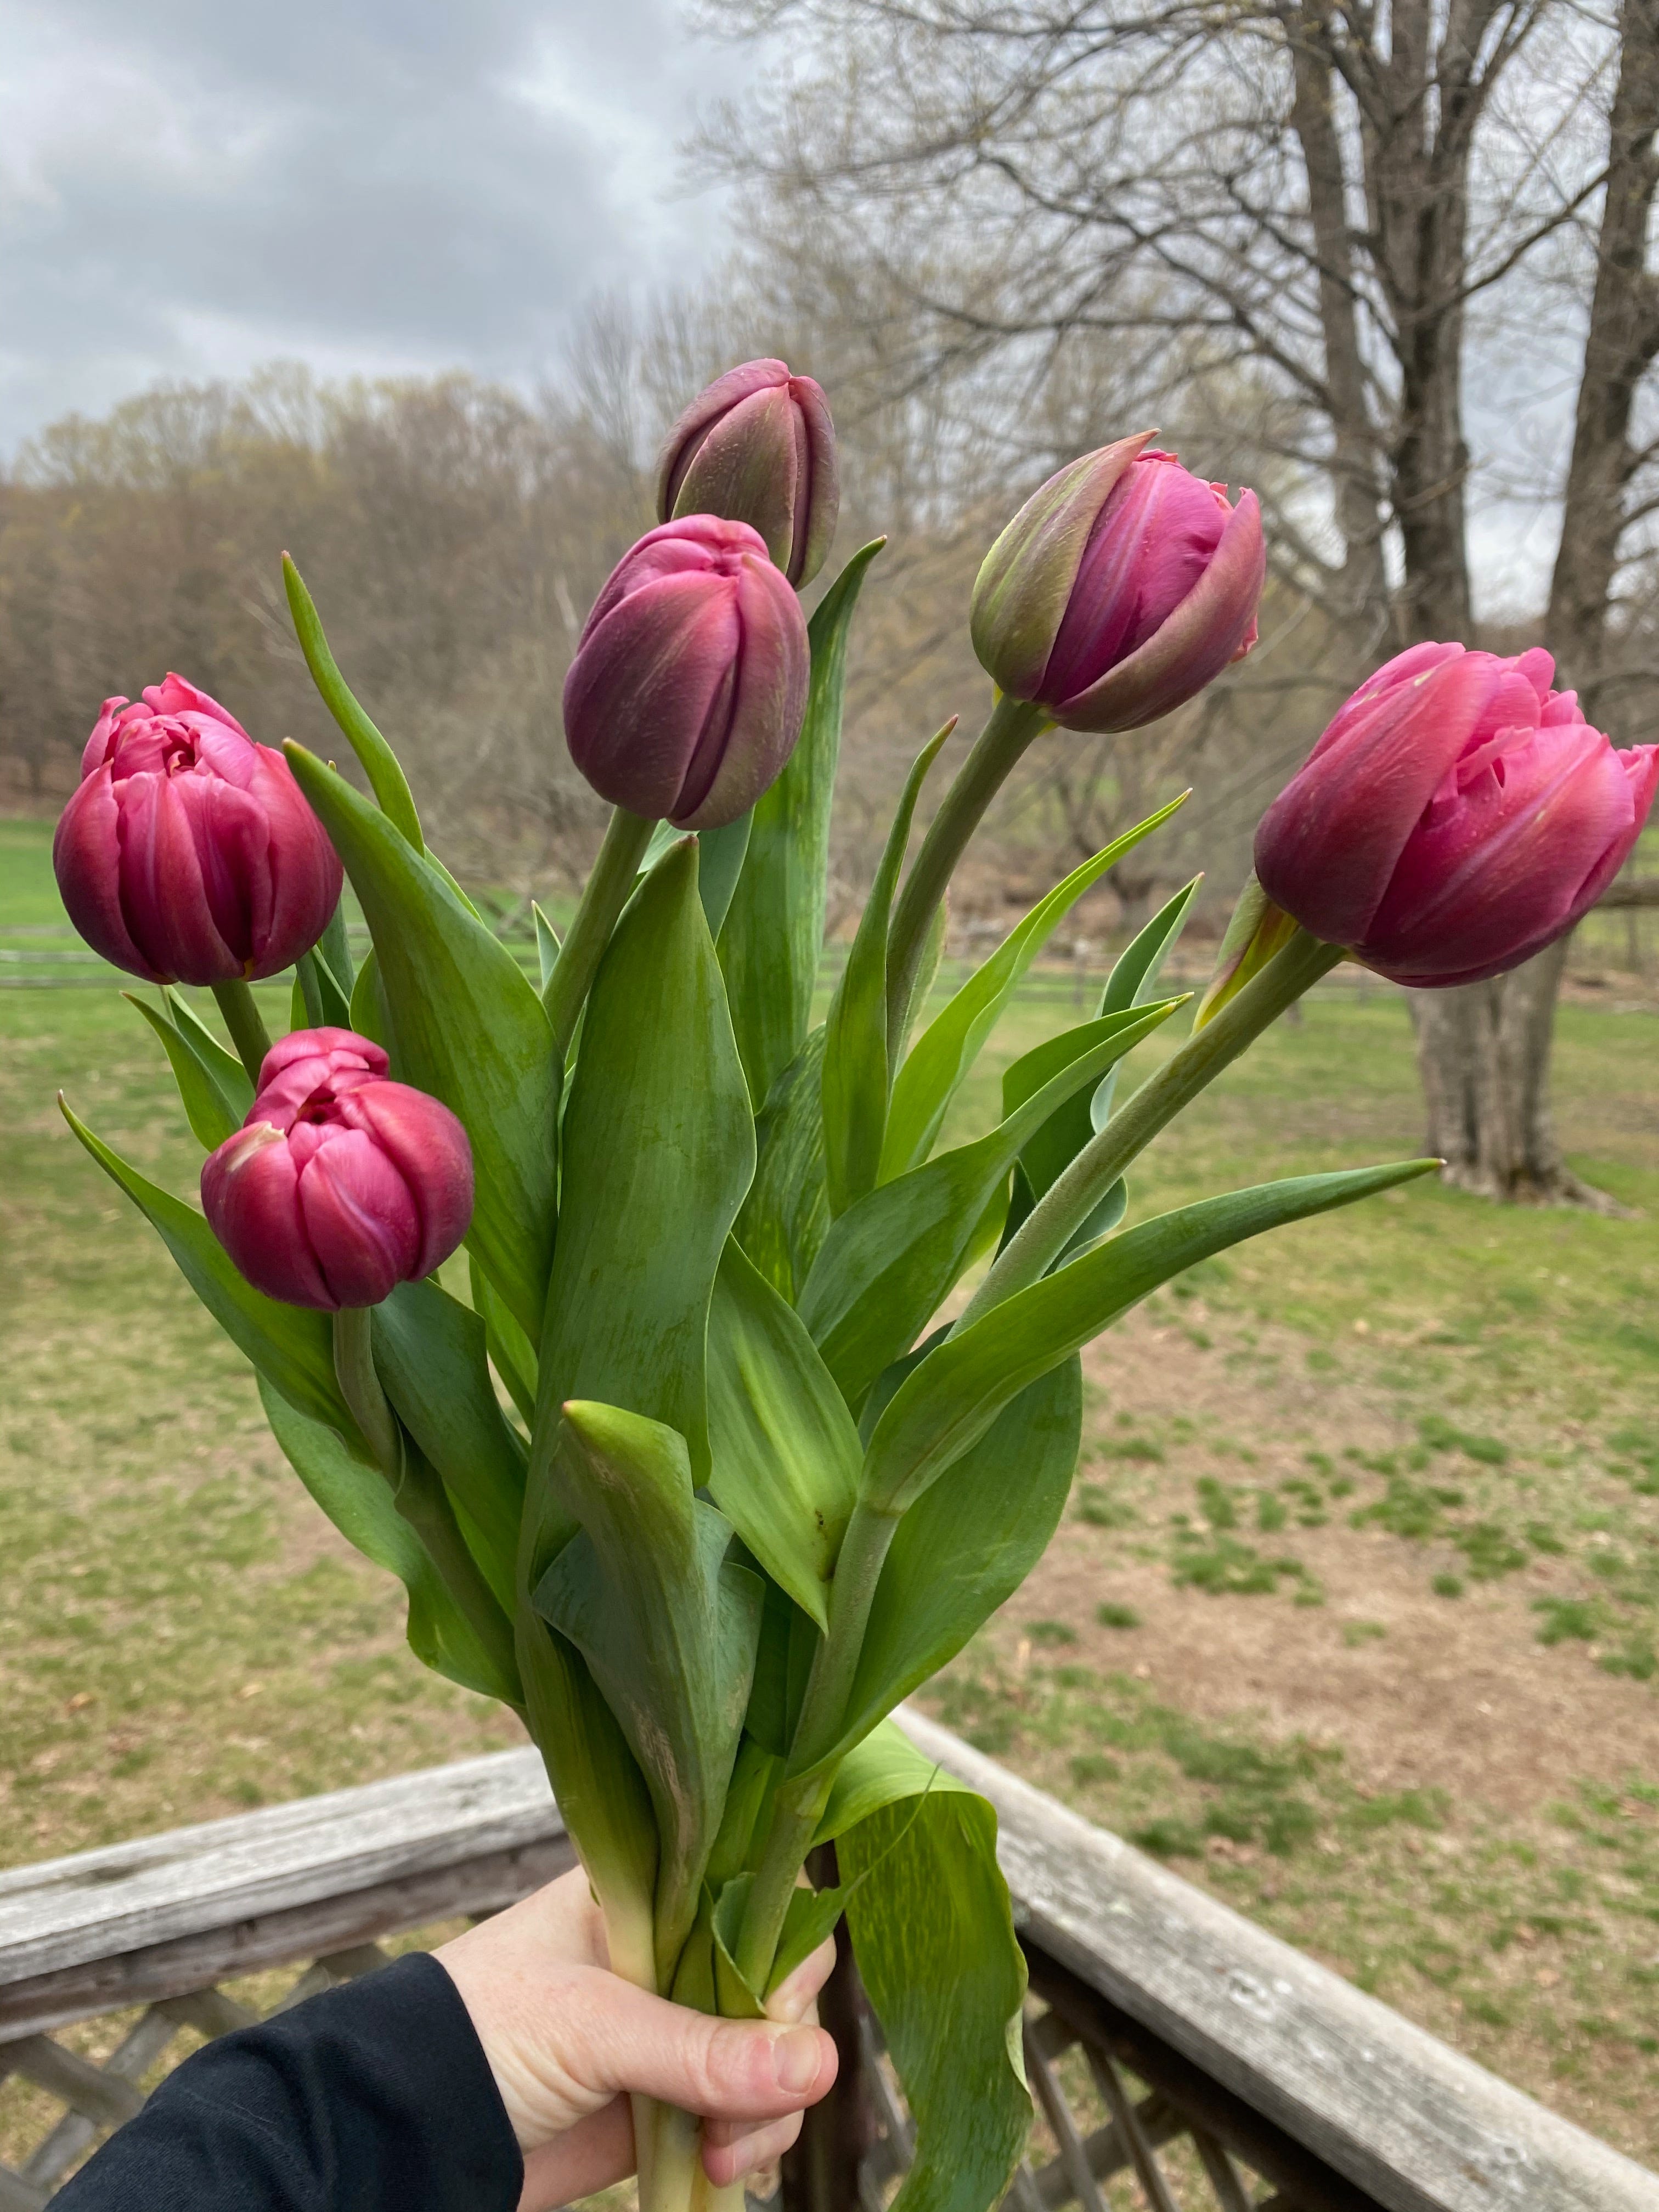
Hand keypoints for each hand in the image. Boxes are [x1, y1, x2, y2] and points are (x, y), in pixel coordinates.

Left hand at [437, 1867, 838, 2209]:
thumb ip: (700, 2048)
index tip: (779, 2003)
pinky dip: (754, 2141)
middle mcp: (670, 1955)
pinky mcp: (669, 2101)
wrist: (407, 2130)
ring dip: (770, 2108)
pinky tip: (723, 2164)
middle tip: (746, 2100)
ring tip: (722, 2152)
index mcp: (649, 1896)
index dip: (784, 1945)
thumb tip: (819, 2063)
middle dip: (780, 2046)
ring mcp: (672, 2030)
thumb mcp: (590, 2027)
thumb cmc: (479, 2035)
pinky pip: (747, 2113)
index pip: (755, 1893)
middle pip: (779, 1982)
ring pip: (773, 2057)